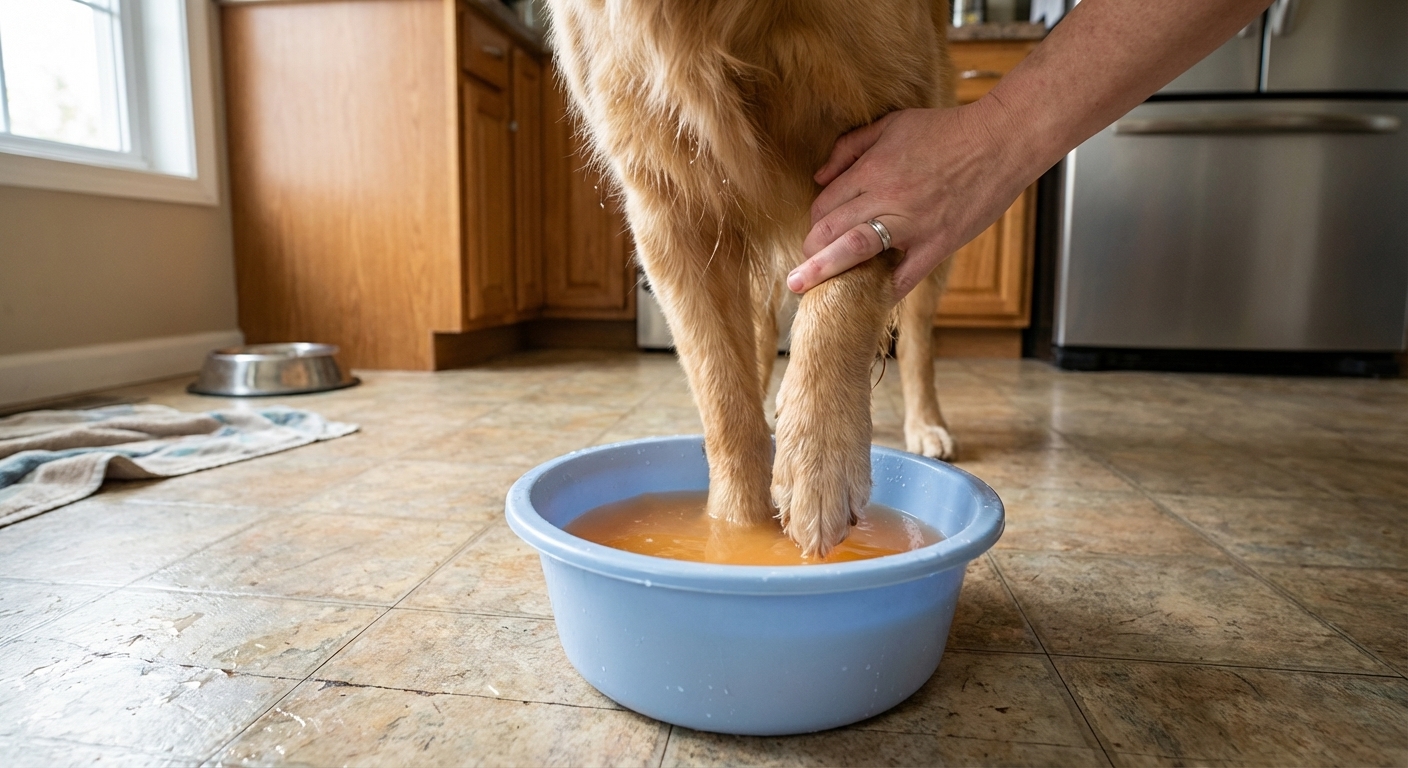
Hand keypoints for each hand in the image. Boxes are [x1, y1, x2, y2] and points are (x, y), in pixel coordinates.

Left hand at [790, 100, 1032, 299]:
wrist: (1000, 141)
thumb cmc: (946, 129)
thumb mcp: (891, 124)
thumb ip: (850, 147)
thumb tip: (819, 176)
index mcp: (872, 170)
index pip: (824, 205)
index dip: (813, 223)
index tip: (815, 235)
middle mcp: (886, 198)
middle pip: (830, 230)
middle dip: (809, 252)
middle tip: (801, 270)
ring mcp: (912, 224)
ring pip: (854, 252)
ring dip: (825, 272)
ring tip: (804, 289)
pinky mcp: (938, 244)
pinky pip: (904, 277)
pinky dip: (883, 293)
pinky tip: (866, 303)